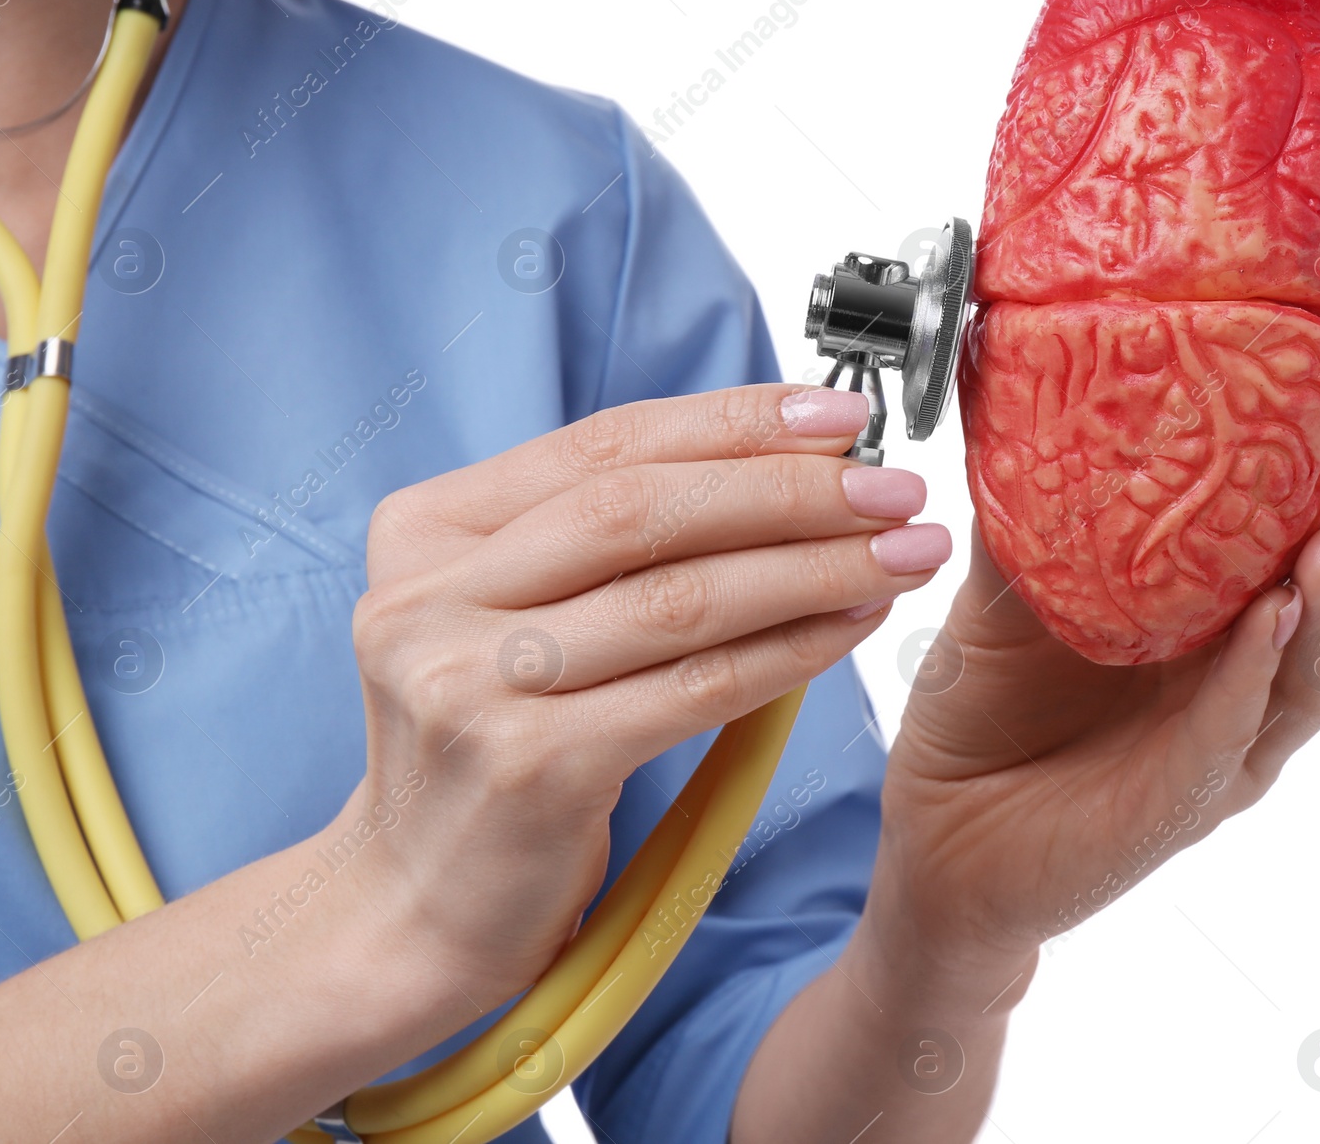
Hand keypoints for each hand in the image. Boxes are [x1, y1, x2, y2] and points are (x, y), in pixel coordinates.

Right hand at [342, 384, 950, 1010]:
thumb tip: (782, 464)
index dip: (732, 421)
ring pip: (680, 596)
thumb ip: (597, 540)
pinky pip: (697, 688)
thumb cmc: (492, 745)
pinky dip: (791, 650)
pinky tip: (852, 626)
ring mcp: (469, 682)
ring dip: (814, 566)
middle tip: (892, 486)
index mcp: (425, 530)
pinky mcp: (530, 766)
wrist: (416, 905)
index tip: (837, 415)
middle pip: (641, 509)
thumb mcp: (507, 616)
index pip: (602, 445)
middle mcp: (428, 595)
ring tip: (903, 552)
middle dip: (787, 488)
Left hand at [867, 447, 1319, 987]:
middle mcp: (1234, 690)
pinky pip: (1234, 733)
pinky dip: (1259, 674)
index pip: (1310, 564)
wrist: (934, 827)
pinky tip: (1268, 620)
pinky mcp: (1178, 801)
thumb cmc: (982, 713)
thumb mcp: (1005, 598)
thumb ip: (1030, 519)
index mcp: (1209, 633)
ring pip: (1318, 683)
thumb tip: (1029, 408)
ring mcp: (1217, 750)